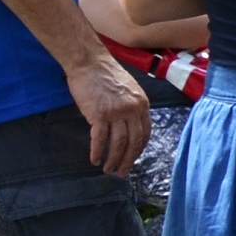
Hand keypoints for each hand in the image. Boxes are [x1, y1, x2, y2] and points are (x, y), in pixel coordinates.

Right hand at [67, 54, 149, 175]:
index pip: (145, 133)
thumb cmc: (106, 75)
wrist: (90, 62)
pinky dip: (98, 152)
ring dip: (113, 160)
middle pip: (134, 142)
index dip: (139, 149)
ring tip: (107, 169)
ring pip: (118, 144)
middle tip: (121, 172)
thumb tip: (130, 125)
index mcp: (142, 104)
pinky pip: (100, 140)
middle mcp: (133, 109)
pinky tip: (95, 159)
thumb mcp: (129, 90)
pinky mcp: (99, 115)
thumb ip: (132, 106)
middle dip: (128, 160)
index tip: (132, 158)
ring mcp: (116, 112)